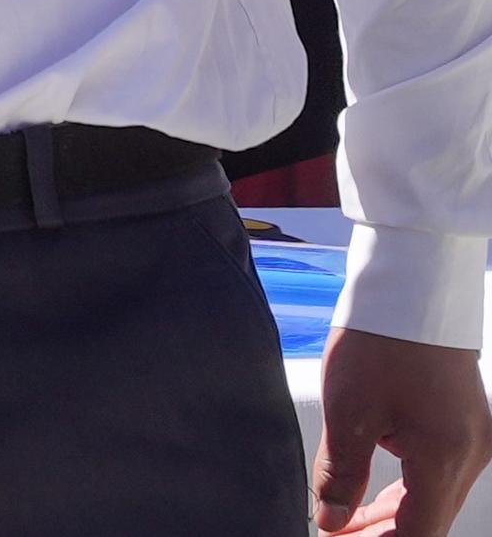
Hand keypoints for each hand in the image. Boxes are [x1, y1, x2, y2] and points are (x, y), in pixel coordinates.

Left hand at [318, 326, 491, 531]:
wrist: (410, 292)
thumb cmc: (380, 342)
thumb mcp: (349, 411)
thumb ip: (343, 475)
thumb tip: (333, 521)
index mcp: (445, 457)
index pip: (420, 533)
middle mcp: (469, 456)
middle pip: (429, 523)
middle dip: (383, 536)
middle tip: (338, 535)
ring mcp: (471, 443)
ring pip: (434, 503)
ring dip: (392, 519)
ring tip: (345, 526)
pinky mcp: (463, 430)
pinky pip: (436, 477)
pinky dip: (406, 494)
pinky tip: (372, 502)